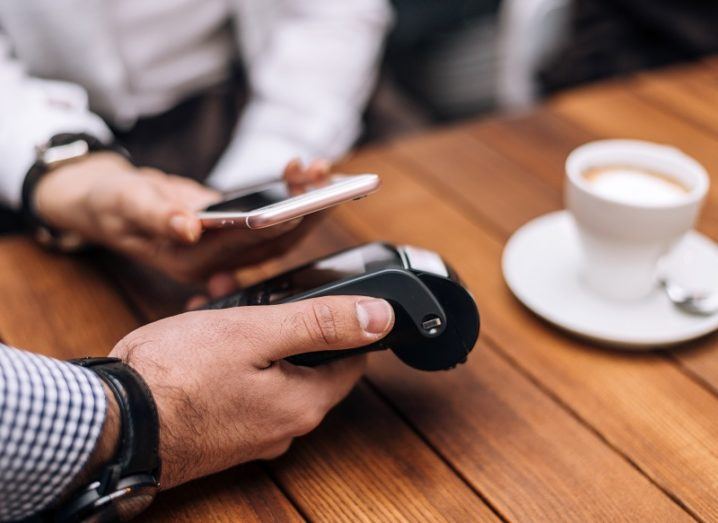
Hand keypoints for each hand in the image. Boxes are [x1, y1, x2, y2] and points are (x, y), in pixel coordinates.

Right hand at [34, 152, 331, 281]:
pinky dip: (291, 197)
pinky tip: (300, 172)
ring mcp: (229, 250)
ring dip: (306, 202)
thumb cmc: (114, 206)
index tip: (303, 203)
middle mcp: (218, 263)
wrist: (112, 206)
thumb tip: (188, 227)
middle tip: (327, 180)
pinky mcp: (236, 234)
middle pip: (275, 243)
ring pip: (281, 233)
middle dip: (306, 211)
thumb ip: (157, 216)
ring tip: (320, 169)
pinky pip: (274, 220)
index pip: (245, 246)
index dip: (276, 225)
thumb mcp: (127, 205)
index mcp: (193, 263)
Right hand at [108, 296, 393, 488]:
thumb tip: (380, 317)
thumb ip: (321, 324)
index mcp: (304, 404)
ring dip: (254, 336)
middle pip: (308, 364)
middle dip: (289, 324)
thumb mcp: (257, 332)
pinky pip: (240, 388)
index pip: (351, 361)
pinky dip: (229, 359)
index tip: (325, 301)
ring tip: (223, 307)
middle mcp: (284, 427)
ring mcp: (251, 435)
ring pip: (270, 372)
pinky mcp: (222, 435)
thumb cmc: (179, 374)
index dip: (344, 325)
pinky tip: (202, 336)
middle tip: (261, 298)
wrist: (115, 423)